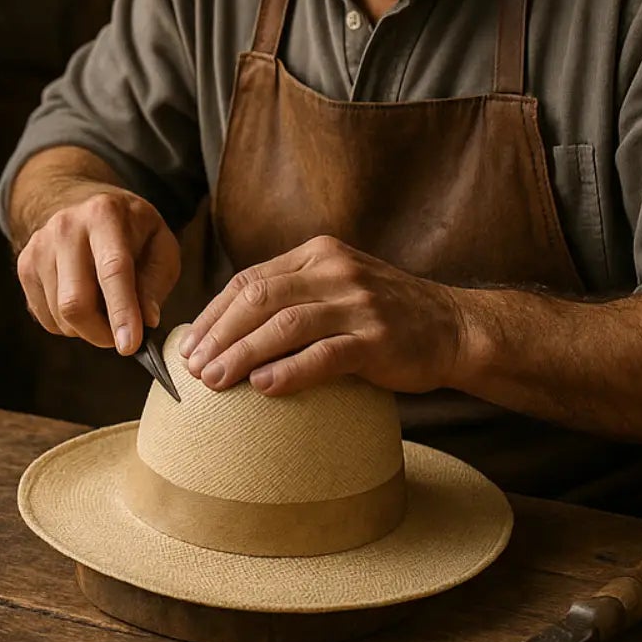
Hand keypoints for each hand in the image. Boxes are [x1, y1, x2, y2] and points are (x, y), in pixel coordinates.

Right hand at [15, 187, 180, 354]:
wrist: (84, 205)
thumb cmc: (131, 230)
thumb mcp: (160, 245)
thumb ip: (156, 282)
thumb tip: (146, 320)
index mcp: (105, 215)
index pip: (112, 271)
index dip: (122, 312)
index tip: (130, 346)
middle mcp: (66, 227)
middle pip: (75, 302)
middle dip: (101, 333)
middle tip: (122, 337)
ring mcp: (40, 247)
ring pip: (60, 315)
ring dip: (87, 329)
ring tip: (105, 310)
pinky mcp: (25, 266)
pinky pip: (45, 317)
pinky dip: (69, 325)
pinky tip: (84, 303)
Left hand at [180, 236, 468, 395]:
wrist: (453, 327)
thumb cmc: (384, 316)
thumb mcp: (337, 288)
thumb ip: (292, 297)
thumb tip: (226, 332)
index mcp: (318, 254)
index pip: (249, 279)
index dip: (214, 314)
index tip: (189, 345)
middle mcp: (335, 271)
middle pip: (259, 298)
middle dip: (219, 334)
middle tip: (194, 368)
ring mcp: (358, 304)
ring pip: (285, 325)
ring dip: (243, 354)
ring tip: (216, 381)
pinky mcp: (378, 339)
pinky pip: (325, 355)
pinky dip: (290, 371)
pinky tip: (264, 387)